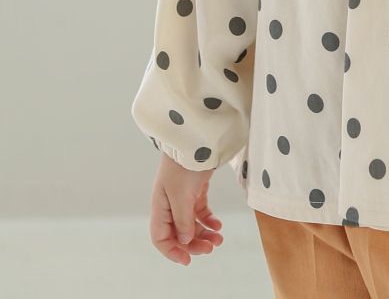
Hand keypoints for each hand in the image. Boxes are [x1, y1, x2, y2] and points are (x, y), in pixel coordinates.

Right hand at [149, 151, 223, 265]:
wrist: (197, 139)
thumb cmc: (184, 165)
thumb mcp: (182, 195)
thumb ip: (183, 220)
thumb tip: (184, 241)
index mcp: (160, 207)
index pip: (160, 237)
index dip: (172, 251)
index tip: (187, 260)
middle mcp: (169, 204)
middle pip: (178, 233)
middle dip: (193, 244)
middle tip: (210, 248)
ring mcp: (183, 197)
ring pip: (191, 224)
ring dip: (204, 234)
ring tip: (218, 239)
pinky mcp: (196, 190)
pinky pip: (200, 212)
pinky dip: (209, 220)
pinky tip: (218, 225)